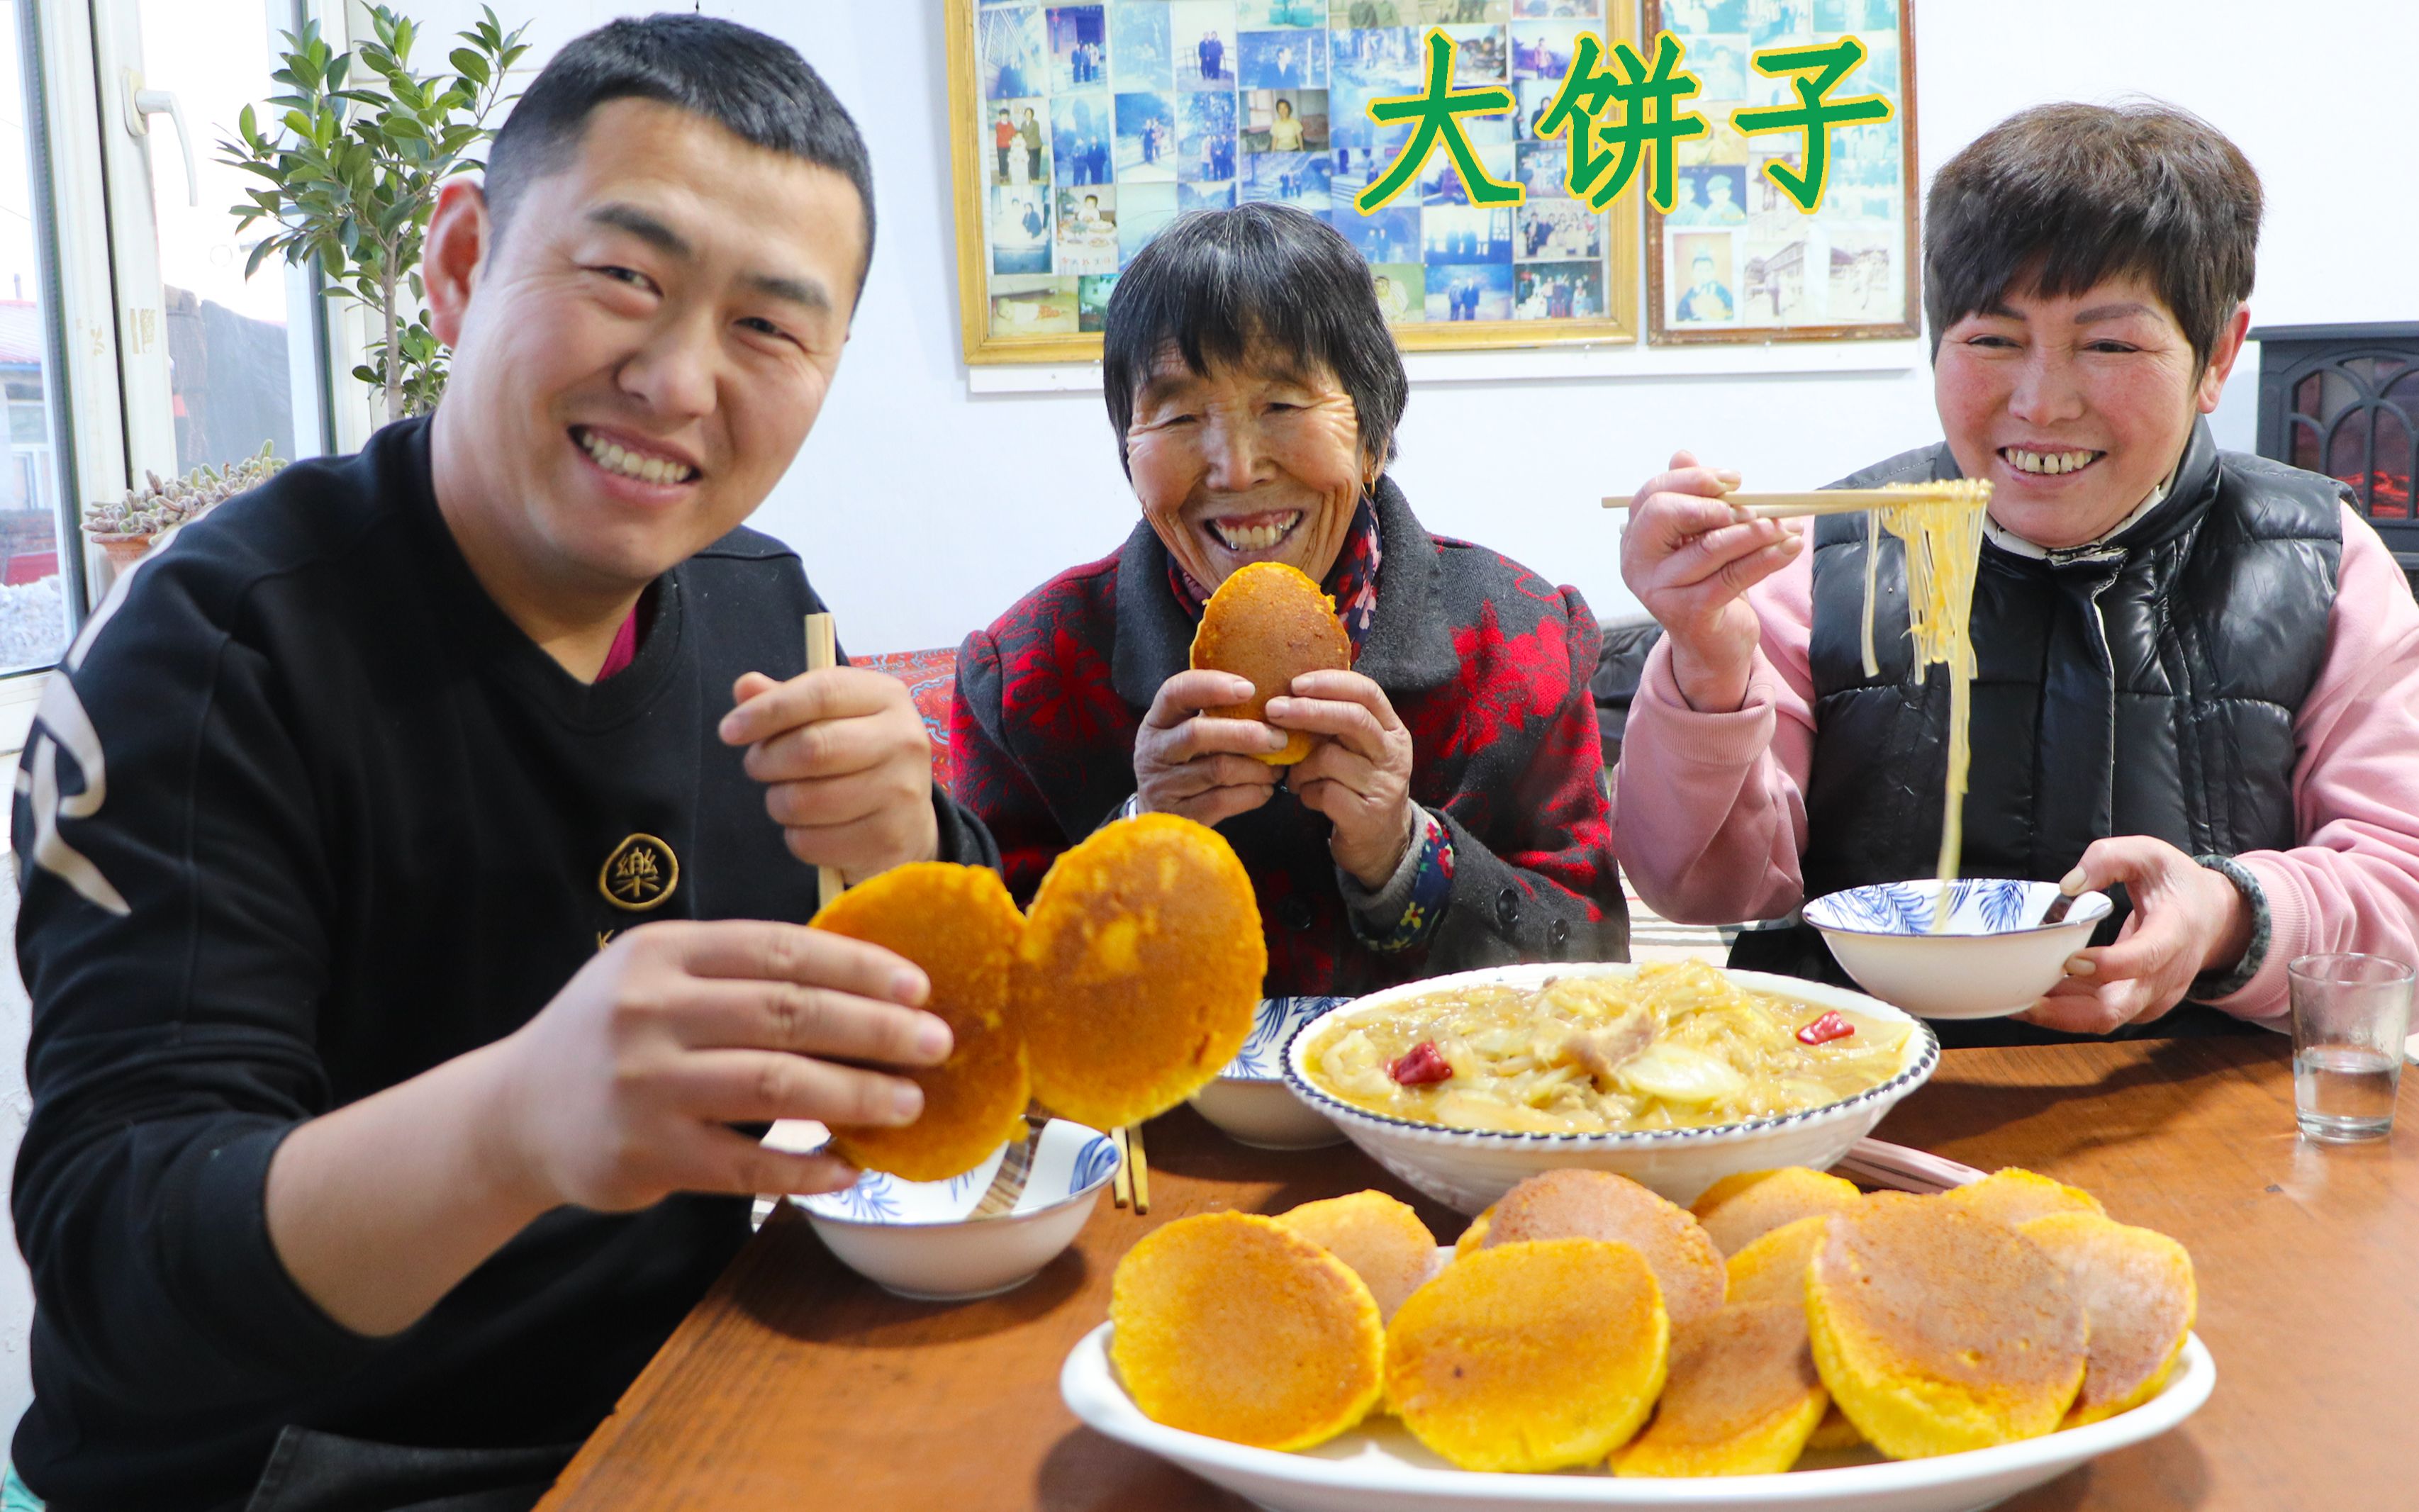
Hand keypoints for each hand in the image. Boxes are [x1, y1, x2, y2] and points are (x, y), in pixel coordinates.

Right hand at [493, 920, 951, 1211]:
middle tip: (936, 1043)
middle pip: (789, 1013)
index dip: (858, 967)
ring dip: (856, 1094)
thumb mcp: (657, 976)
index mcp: (664, 954)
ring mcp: (645, 1085)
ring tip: (909, 1103)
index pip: (781, 950)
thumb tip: (864, 979)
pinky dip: (807, 1166)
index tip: (918, 986)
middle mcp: (650, 1012)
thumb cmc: (614, 1036)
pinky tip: (850, 1167)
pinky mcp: (647, 1154)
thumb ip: (739, 972)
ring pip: (777, 1084)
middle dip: (875, 1029)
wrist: (514, 1113)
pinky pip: (747, 1162)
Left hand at [722, 669, 938, 884]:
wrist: (908, 820)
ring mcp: (901, 793)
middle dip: (767, 761)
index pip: (822, 694)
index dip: (768, 711)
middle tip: (758, 766)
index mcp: (887, 697)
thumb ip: (788, 700)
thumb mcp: (831, 717)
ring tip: (786, 797)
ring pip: (805, 801)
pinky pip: (811, 842)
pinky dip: (796, 837)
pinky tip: (811, 827)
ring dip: (778, 803)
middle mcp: (903, 741)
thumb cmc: (858, 756)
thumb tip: (746, 688)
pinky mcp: (888, 840)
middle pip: (812, 748)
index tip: (729, 730)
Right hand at [1133, 669, 1284, 825]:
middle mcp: (1154, 751)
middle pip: (1197, 734)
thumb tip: (1272, 700)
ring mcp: (1163, 785)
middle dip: (1245, 734)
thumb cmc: (1184, 762)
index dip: (1211, 686)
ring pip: (1217, 770)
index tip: (1249, 689)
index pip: (1176, 691)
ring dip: (1256, 768)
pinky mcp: (1179, 815)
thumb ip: (1214, 715)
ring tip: (1277, 767)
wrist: (1156, 814)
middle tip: (1279, 738)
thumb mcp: (1184, 732)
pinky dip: (1252, 794)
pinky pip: (1222, 801)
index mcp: (1157, 721)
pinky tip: (1265, 789)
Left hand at [1266, 670, 1416, 887]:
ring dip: (1300, 765)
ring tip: (1294, 776)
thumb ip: (1337, 724)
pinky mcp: (1367, 816)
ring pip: (1329, 758)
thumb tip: (1289, 694)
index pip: (1367, 692)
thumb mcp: (1357, 750)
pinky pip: (1323, 792)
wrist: (1382, 844)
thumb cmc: (1358, 786)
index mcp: (1392, 730)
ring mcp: (1384, 786)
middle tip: (1273, 709)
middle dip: (1308, 710)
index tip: (1295, 683)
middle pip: (1352, 719)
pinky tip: (1306, 796)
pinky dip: (1305, 792)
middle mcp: (1393, 755)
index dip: (1331, 682)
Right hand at [1618, 449, 1801, 713]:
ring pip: (1709, 546)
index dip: (1692, 480)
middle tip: (1752, 506)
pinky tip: (1789, 547)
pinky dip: (1766, 559)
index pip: (1652, 495)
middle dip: (1712, 502)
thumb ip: (1692, 498)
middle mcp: (1636, 564)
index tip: (1735, 479)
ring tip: (1786, 525)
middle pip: (1663, 513)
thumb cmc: (1708, 583)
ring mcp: (1659, 590)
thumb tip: (1683, 455)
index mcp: (1636, 539)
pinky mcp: (1688, 613)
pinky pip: (1732, 577)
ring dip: (1755, 531)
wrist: (1715, 644)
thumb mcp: (1701, 537)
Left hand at [2017, 837, 2251, 1034]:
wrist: (2215, 919)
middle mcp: (2165, 976)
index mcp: (2174, 934)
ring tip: (2016, 999)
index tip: (2072, 959)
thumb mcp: (2149, 854)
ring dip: (2058, 1015)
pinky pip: (2100, 1015)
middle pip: (2116, 1010)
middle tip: (2022, 1000)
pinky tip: (2036, 994)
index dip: (2110, 966)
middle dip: (2066, 1012)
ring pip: (2103, 1019)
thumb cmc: (2177, 885)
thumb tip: (2068, 885)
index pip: (2146, 958)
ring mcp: (2152, 996)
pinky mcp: (2138, 1005)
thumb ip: (2108, 858)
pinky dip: (2067, 1011)